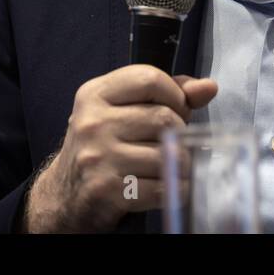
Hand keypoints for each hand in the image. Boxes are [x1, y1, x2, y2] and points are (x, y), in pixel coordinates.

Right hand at [23, 66, 217, 232]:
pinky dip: (178, 189)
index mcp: (94, 94)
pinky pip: (164, 187)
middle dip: (180, 132)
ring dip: (182, 163)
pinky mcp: (108, 191)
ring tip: (173, 165)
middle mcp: (93, 123)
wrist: (65, 195)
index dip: (175, 94)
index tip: (176, 109)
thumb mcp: (122, 110)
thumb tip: (208, 87)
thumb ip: (166, 94)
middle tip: (173, 142)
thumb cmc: (103, 145)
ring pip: (169, 154)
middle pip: (164, 117)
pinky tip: (170, 185)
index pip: (150, 79)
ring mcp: (98, 157)